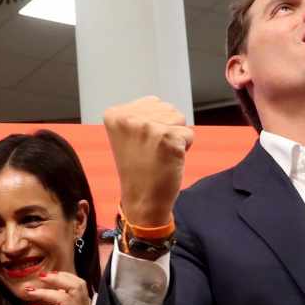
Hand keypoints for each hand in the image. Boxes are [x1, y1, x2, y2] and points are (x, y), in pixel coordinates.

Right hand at [102, 96, 192, 227]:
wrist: (142, 200)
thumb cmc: (139, 170)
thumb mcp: (128, 135)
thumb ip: (140, 115)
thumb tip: (163, 105)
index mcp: (115, 114)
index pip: (153, 103)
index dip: (155, 124)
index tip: (141, 145)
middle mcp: (128, 118)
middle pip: (168, 109)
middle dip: (166, 129)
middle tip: (152, 152)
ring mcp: (147, 127)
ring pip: (179, 119)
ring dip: (175, 137)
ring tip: (159, 155)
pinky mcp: (166, 137)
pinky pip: (188, 134)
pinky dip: (184, 149)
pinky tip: (168, 161)